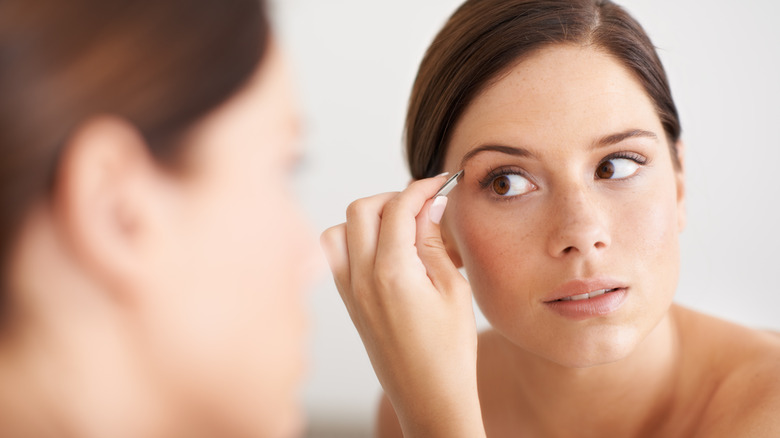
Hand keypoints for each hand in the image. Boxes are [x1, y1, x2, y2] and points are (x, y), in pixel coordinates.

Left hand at [320, 175, 484, 437]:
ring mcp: (350, 291)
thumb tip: (430, 205)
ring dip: (367, 219)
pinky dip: (354, 241)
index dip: (421, 187)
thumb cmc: (449, 352)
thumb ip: (434, 242)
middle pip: (361, 209)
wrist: (428, 397)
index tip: (439, 183)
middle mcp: (362, 278)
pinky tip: (384, 252)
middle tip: (421, 206)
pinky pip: (336, 256)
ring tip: (399, 229)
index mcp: (392, 272)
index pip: (398, 208)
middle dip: (392, 197)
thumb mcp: (454, 290)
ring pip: (340, 230)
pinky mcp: (348, 304)